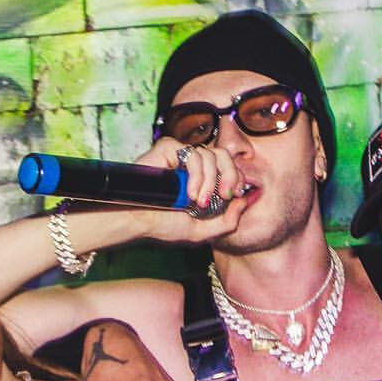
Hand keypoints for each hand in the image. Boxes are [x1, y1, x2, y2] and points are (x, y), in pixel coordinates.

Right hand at [127, 134, 249, 238]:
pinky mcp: (167, 148)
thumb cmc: (163, 226)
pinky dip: (196, 174)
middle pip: (224, 154)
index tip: (234, 195)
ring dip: (209, 182)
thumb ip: (228, 222)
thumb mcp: (203, 232)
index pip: (229, 166)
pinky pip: (191, 153)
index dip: (236, 177)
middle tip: (224, 195)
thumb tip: (244, 201)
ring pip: (209, 154)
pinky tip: (188, 193)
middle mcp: (193, 165)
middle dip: (230, 175)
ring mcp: (180, 156)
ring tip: (197, 202)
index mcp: (203, 179)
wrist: (137, 221)